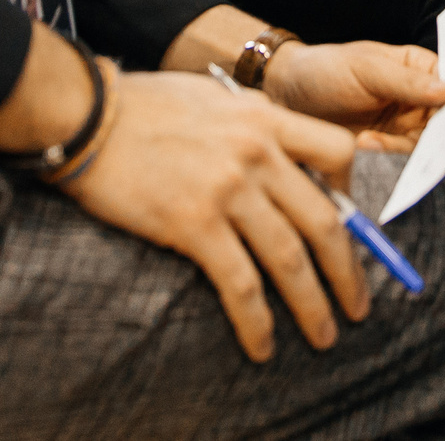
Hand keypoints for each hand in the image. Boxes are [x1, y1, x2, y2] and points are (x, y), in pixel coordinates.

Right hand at [59, 70, 368, 361]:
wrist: (87, 115)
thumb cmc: (142, 105)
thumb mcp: (213, 97)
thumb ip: (252, 120)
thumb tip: (281, 156)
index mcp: (264, 117)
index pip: (337, 150)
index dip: (351, 193)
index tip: (348, 225)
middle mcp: (257, 152)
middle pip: (324, 220)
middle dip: (347, 270)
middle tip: (357, 304)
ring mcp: (228, 189)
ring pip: (290, 258)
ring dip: (312, 305)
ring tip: (323, 335)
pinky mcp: (194, 224)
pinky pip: (240, 284)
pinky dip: (256, 321)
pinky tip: (262, 345)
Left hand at [261, 39, 444, 152]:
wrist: (285, 96)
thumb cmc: (325, 70)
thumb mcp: (366, 70)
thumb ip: (407, 82)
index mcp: (417, 66)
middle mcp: (416, 96)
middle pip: (443, 119)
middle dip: (431, 130)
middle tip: (412, 135)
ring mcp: (401, 123)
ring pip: (423, 143)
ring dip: (399, 145)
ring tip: (370, 138)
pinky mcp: (384, 147)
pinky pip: (398, 158)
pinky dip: (384, 153)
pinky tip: (362, 143)